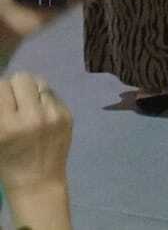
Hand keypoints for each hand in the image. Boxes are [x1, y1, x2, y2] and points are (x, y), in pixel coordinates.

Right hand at [0, 72, 71, 210]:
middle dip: (15, 87)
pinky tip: (41, 112)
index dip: (0, 91)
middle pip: (22, 78)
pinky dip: (44, 99)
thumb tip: (3, 86)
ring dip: (31, 90)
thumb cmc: (9, 162)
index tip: (2, 100)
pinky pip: (52, 94)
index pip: (2, 86)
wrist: (38, 182)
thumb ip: (0, 110)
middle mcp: (32, 117)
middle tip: (14, 100)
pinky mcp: (67, 115)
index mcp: (7, 125)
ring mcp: (53, 115)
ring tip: (28, 103)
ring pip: (40, 82)